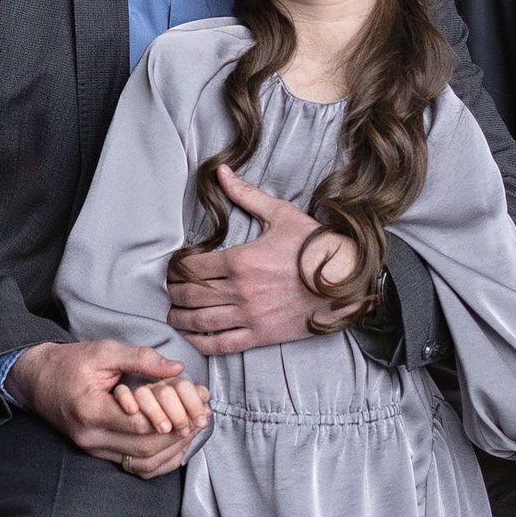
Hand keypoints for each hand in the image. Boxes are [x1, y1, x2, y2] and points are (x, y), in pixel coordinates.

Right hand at [8, 340, 205, 477]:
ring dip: (172, 450)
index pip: (139, 425)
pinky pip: (133, 467)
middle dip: (177, 435)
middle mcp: (90, 437)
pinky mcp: (98, 454)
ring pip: (141, 463)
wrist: (38, 380)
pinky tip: (175, 443)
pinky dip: (158, 459)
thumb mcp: (104, 351)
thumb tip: (176, 369)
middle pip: (144, 449)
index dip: (170, 418)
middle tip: (200, 418)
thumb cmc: (70, 364)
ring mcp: (93, 450)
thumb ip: (141, 358)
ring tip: (192, 429)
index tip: (192, 407)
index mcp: (90, 411)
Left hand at [162, 165, 362, 354]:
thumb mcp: (281, 214)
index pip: (192, 268)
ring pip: (201, 321)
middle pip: (191, 295)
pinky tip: (192, 338)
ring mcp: (250, 315)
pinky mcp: (261, 334)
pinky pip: (222, 344)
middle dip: (173, 294)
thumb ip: (246, 195)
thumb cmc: (316, 246)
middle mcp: (240, 290)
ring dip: (180, 319)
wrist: (347, 279)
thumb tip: (221, 172)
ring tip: (172, 315)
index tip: (172, 270)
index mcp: (240, 260)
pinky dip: (201, 343)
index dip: (175, 270)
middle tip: (168, 293)